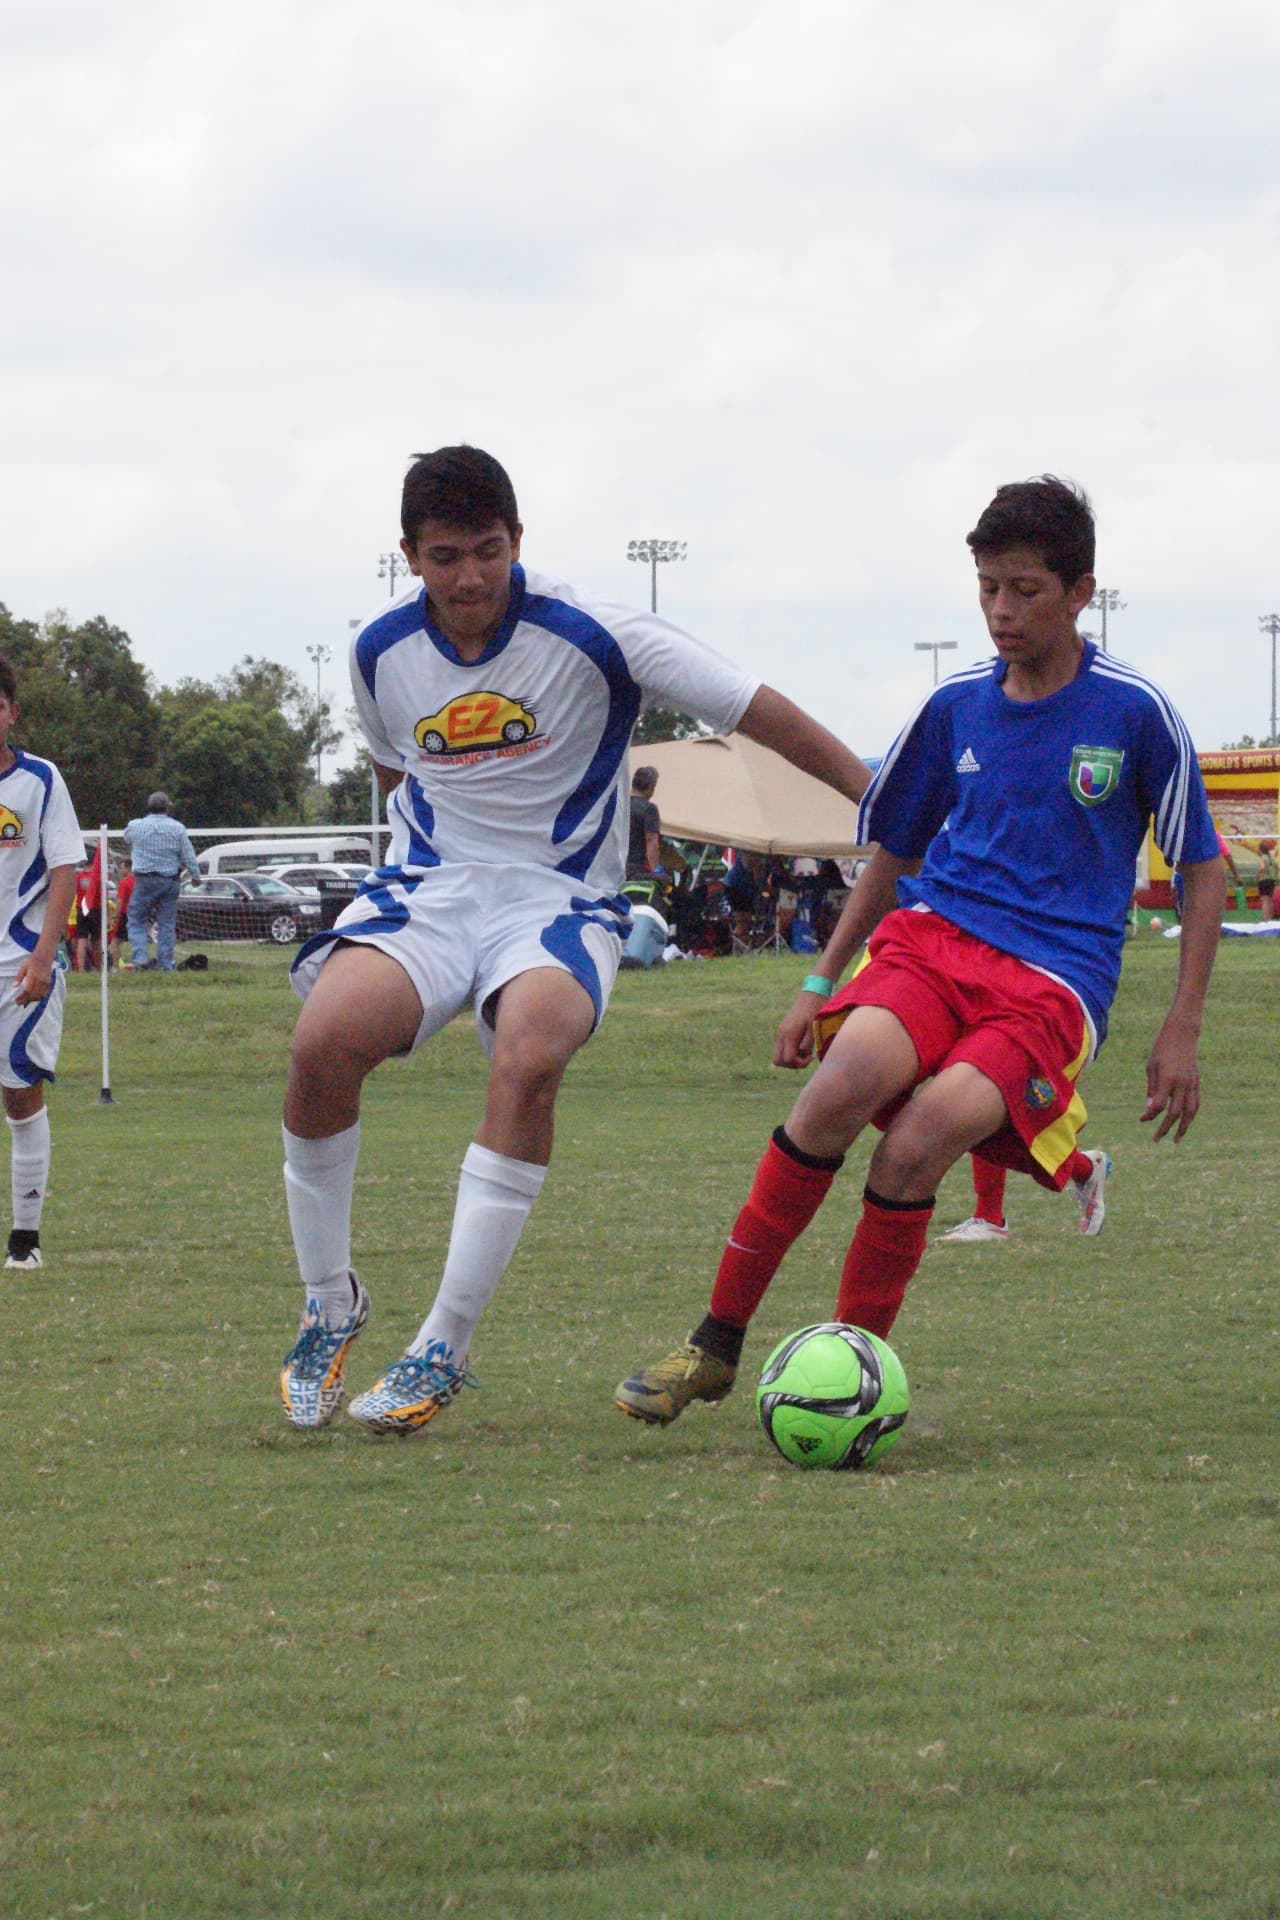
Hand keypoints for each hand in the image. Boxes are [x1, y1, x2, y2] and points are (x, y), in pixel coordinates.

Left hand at [13, 956, 52, 1006]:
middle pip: (33, 995)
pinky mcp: (49, 983)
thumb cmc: (32, 961)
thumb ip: (19, 977)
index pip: (27, 991)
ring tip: (25, 1001)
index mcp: (33, 977)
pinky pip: (44, 994)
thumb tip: (14, 986)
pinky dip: (39, 998)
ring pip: (39, 996)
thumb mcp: (23, 967)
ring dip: (32, 1000)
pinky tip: (33, 998)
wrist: (45, 957)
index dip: (21, 997)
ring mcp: (46, 983)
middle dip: (25, 1001)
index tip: (15, 1000)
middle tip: (18, 1003)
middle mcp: (40, 981)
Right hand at [773, 994, 819, 1068]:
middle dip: (792, 1064)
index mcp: (789, 1034)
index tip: (810, 1057)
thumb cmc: (815, 1012)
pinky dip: (792, 1051)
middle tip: (806, 1057)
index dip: (798, 1063)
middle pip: (778, 1061)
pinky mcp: (783, 1032)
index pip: (786, 1059)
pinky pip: (783, 1048)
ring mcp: (780, 1033)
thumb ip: (807, 1043)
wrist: (811, 996)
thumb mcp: (814, 1028)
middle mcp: (781, 1035)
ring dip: (792, 1058)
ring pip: (779, 1056)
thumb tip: (801, 1053)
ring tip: (806, 1051)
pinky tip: (803, 1045)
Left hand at [1139, 1019, 1201, 1141]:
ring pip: (1190, 1112)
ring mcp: (1192, 1083)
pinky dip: (1191, 1115)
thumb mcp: (1151, 1067)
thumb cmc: (1161, 1049)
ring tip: (1177, 1139)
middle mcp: (1182, 1084)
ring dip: (1184, 1127)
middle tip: (1156, 1139)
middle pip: (1175, 1113)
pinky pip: (1196, 1103)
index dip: (1150, 1116)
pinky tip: (1185, 1122)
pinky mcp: (1197, 1082)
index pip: (1160, 1106)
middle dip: (1165, 1128)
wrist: (1182, 1034)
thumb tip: (1150, 1108)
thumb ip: (1152, 1088)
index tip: (1141, 1120)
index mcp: (1168, 1079)